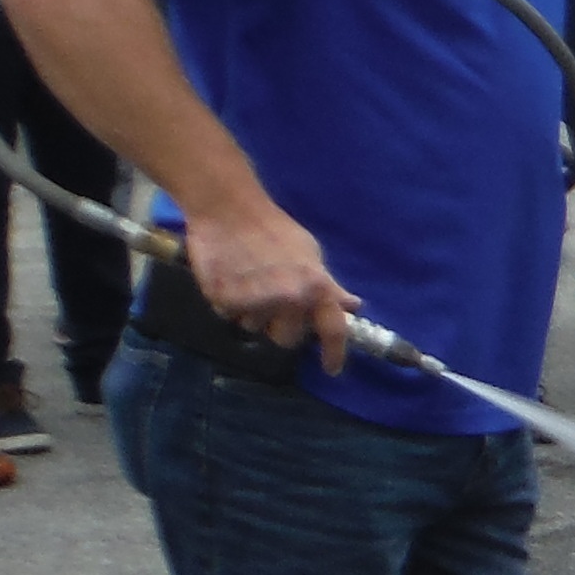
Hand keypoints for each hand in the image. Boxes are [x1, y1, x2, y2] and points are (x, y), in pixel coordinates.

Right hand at [180, 191, 359, 372]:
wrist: (228, 207)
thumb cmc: (273, 228)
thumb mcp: (310, 253)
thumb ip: (327, 286)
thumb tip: (351, 306)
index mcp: (315, 287)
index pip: (332, 330)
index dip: (334, 354)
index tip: (331, 368)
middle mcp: (288, 298)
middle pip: (287, 339)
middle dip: (281, 326)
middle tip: (274, 302)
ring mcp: (255, 300)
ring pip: (254, 328)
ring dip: (252, 313)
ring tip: (248, 281)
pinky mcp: (223, 298)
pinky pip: (228, 315)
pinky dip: (229, 302)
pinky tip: (230, 277)